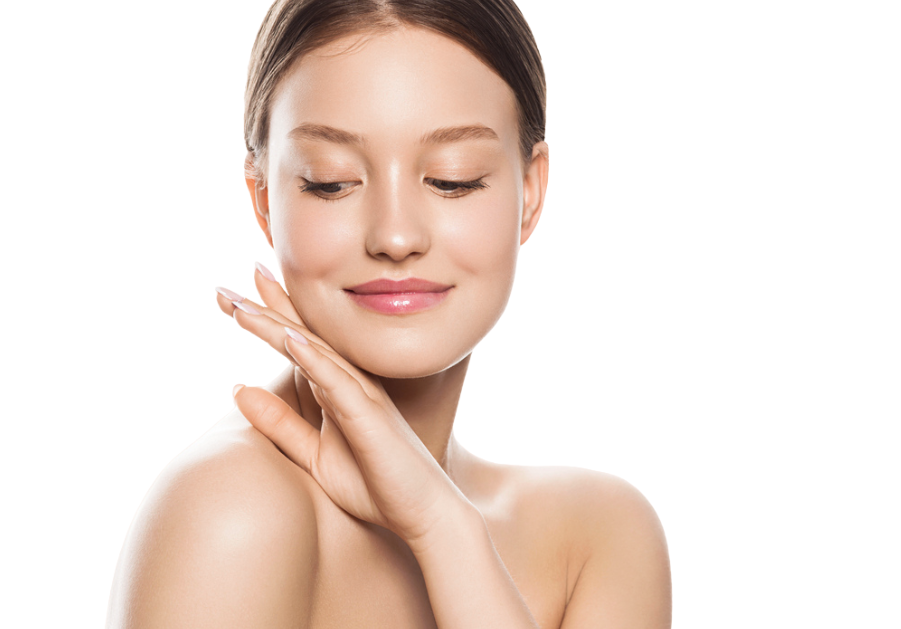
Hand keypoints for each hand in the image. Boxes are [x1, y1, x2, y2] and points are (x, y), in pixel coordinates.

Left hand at [215, 263, 472, 548]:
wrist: (421, 513)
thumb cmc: (374, 484)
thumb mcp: (313, 455)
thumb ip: (279, 423)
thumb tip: (238, 388)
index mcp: (336, 387)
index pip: (298, 343)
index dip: (269, 315)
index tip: (234, 294)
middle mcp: (349, 382)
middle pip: (302, 336)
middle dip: (263, 310)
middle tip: (223, 289)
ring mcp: (361, 395)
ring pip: (315, 350)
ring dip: (278, 327)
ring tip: (241, 308)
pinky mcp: (370, 416)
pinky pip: (338, 382)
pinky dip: (314, 358)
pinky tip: (291, 339)